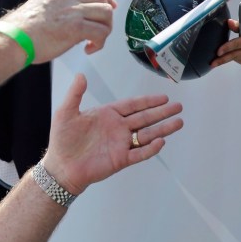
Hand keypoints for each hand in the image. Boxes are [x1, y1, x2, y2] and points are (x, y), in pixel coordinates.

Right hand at [3, 0, 116, 61]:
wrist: (14, 38)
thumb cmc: (21, 30)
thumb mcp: (40, 6)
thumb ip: (58, 7)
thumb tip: (74, 20)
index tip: (108, 4)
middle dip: (106, 15)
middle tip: (102, 29)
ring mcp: (73, 10)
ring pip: (106, 13)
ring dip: (105, 29)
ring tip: (94, 40)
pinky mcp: (76, 26)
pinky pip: (101, 32)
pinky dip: (100, 42)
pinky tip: (89, 48)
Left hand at [42, 74, 182, 194]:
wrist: (61, 166)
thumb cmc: (62, 139)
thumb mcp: (66, 112)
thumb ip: (75, 94)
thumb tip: (81, 75)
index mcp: (107, 115)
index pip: (132, 105)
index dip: (148, 101)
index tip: (163, 97)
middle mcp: (117, 128)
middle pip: (144, 118)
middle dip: (161, 112)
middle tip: (178, 106)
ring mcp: (120, 144)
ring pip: (146, 134)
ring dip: (163, 129)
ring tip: (179, 122)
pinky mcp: (120, 159)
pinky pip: (139, 153)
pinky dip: (150, 148)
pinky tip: (160, 141)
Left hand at [211, 18, 240, 66]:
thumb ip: (237, 24)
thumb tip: (229, 22)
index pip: (237, 44)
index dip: (226, 48)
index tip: (218, 52)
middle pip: (234, 55)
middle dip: (221, 60)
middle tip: (212, 64)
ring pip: (233, 58)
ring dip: (226, 55)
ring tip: (227, 47)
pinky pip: (235, 60)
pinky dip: (232, 56)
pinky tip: (235, 50)